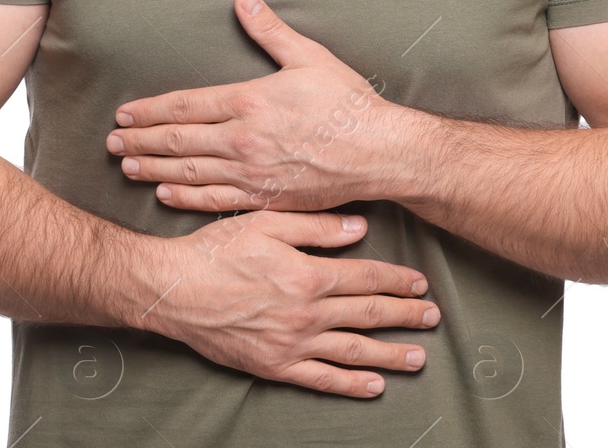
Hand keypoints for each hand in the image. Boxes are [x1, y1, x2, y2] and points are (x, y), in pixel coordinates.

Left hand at [107, 0, 397, 211]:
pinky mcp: (266, 198)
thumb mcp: (309, 56)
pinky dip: (186, 197)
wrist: (379, 152)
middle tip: (111, 142)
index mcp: (249, 102)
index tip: (125, 113)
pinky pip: (215, 201)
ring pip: (189, 173)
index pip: (185, 107)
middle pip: (178, 142)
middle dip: (141, 141)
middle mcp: (242, 140)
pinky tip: (165, 194)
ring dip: (153, 169)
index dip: (150, 110)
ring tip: (126, 166)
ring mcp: (252, 173)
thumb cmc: (347, 102)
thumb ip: (270, 29)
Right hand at [139, 208, 438, 396]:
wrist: (174, 290)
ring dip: (390, 354)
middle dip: (405, 316)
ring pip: (353, 351)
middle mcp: (306, 313)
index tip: (420, 283)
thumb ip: (316, 225)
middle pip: (367, 315)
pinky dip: (350, 384)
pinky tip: (373, 386)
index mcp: (307, 274)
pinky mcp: (275, 366)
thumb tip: (360, 226)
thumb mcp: (266, 222)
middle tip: (432, 318)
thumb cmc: (216, 251)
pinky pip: (321, 380)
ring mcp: (292, 344)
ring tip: (418, 357)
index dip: (397, 280)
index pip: (365, 277)